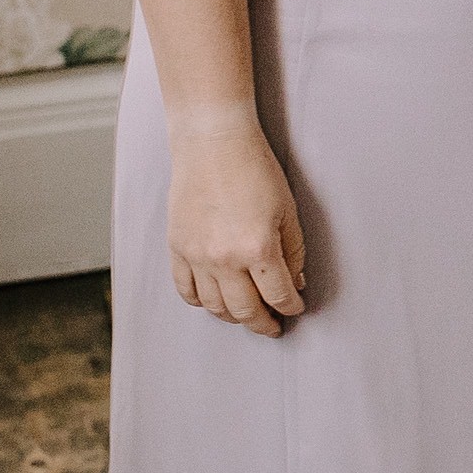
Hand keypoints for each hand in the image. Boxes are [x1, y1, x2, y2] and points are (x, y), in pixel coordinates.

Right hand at [167, 125, 306, 337]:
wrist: (213, 145)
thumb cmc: (255, 170)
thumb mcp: (287, 210)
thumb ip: (293, 251)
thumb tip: (295, 282)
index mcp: (258, 248)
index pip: (278, 295)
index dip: (289, 307)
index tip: (294, 310)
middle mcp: (225, 259)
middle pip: (245, 310)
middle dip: (262, 323)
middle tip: (272, 328)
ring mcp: (196, 256)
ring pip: (214, 306)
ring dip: (232, 317)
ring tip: (246, 316)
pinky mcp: (176, 249)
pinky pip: (186, 290)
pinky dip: (200, 302)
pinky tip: (213, 302)